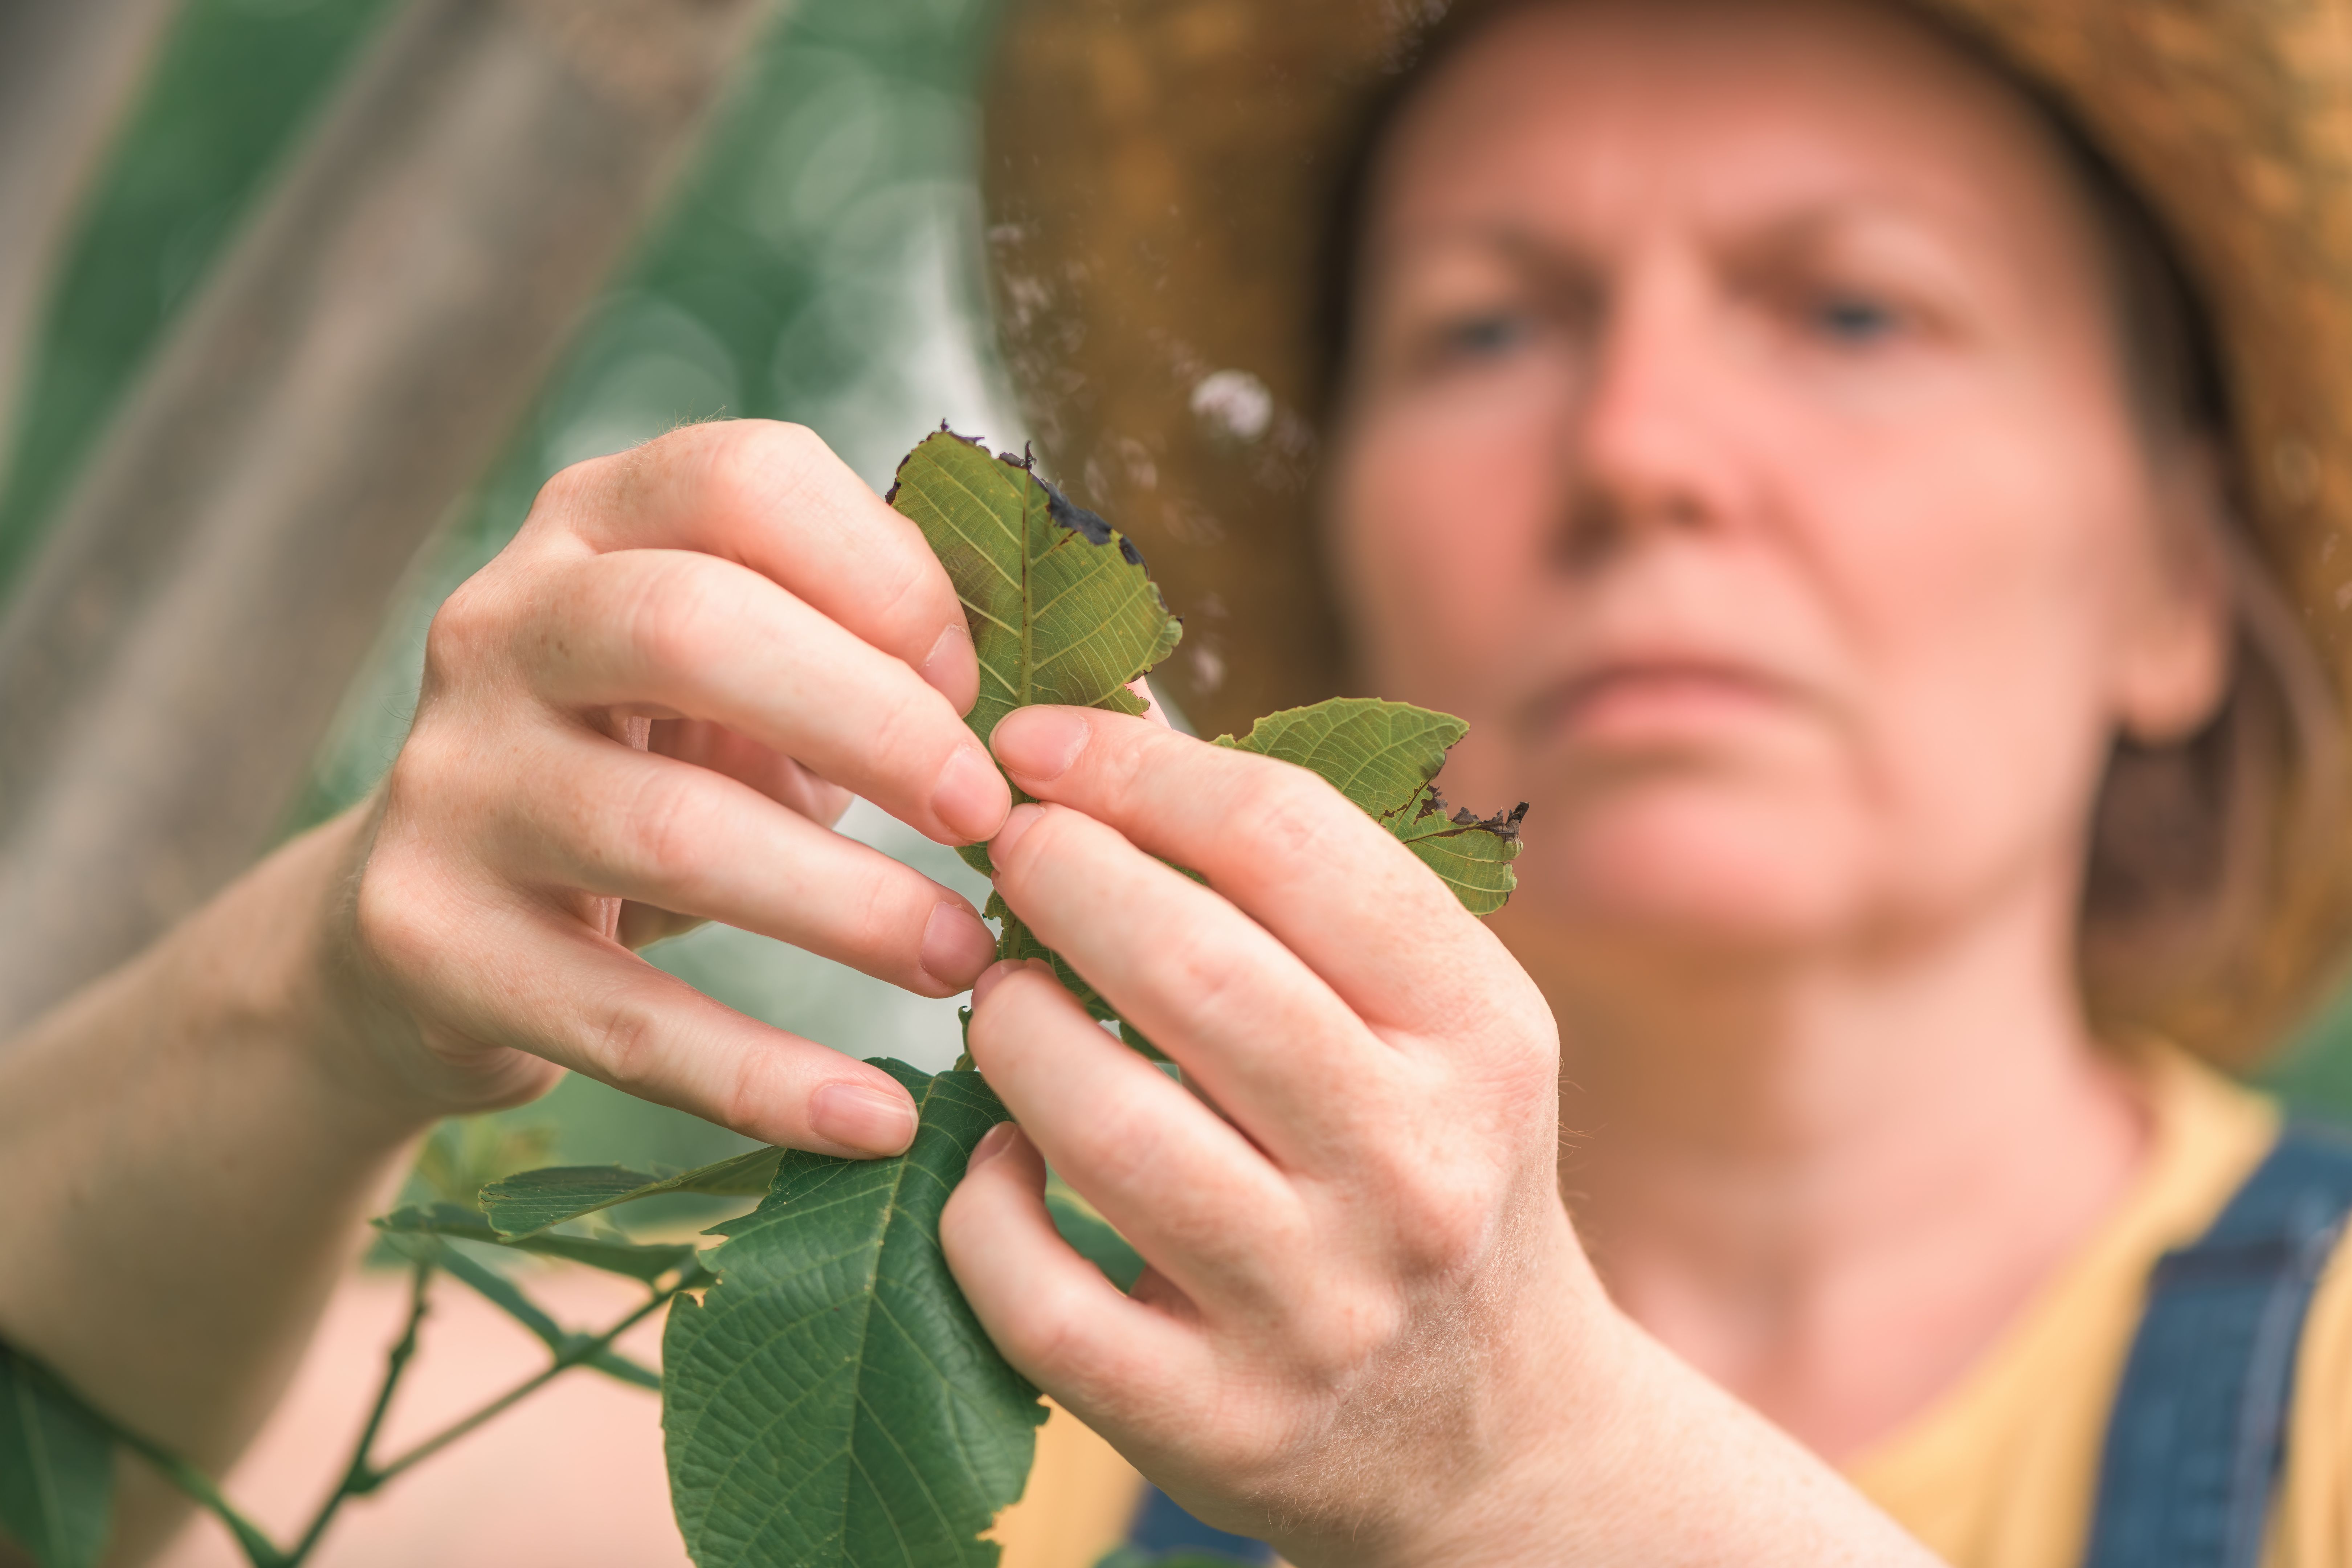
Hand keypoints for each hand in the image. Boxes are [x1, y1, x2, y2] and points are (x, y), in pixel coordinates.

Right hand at [319, 421, 1010, 1156]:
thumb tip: (1117, 708)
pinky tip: (872, 1117)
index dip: (888, 577)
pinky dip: (759, 1076)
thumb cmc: (670, 778)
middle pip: (690, 626)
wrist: (446, 927)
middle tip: (991, 819)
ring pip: (664, 829)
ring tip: (963, 960)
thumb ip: (895, 663)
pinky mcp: (426, 938)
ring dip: (844, 907)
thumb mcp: (763, 685)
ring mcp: (451, 780)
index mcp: (598, 524)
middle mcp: (501, 624)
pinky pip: (616, 1017)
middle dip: (871, 722)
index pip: (745, 479)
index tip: (979, 690)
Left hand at [938, 705, 1606, 1563]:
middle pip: (1189, 969)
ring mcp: (1317, 1309)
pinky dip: (981, 1208)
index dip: (1138, 768)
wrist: (1497, 1432)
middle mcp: (1414, 1170)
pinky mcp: (1219, 1425)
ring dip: (1011, 1030)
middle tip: (1007, 850)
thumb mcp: (1431, 1020)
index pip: (1291, 843)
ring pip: (1102, 1128)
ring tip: (1003, 997)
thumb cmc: (1429, 1167)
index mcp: (1480, 1035)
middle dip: (1059, 876)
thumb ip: (1295, 881)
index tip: (1038, 740)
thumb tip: (1111, 717)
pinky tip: (998, 1162)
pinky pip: (1037, 1296)